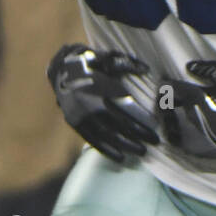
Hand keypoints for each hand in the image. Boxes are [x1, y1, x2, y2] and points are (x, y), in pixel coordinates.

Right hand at [47, 43, 158, 163]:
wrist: (61, 67)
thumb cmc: (91, 63)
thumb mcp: (108, 58)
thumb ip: (127, 64)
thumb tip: (146, 69)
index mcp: (98, 88)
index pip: (125, 112)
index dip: (140, 125)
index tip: (154, 135)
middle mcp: (88, 104)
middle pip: (116, 126)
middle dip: (135, 138)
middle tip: (151, 146)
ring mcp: (80, 114)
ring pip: (104, 135)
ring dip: (123, 146)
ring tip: (139, 152)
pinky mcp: (74, 122)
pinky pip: (90, 138)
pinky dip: (105, 149)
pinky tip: (119, 157)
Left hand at [159, 60, 215, 164]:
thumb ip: (210, 69)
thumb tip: (190, 66)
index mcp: (194, 95)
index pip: (169, 87)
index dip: (166, 83)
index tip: (166, 82)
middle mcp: (187, 112)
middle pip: (166, 103)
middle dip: (164, 99)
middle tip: (165, 96)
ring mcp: (189, 128)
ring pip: (169, 119)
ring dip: (167, 113)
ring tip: (169, 110)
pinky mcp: (192, 143)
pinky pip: (175, 134)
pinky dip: (173, 128)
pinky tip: (178, 125)